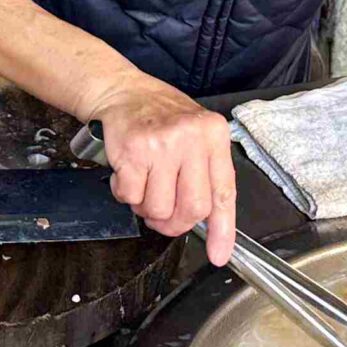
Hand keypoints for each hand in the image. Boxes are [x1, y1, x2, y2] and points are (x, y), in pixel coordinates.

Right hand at [84, 75, 236, 263]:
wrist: (123, 91)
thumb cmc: (161, 117)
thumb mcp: (197, 135)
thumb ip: (207, 174)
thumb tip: (211, 228)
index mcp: (214, 135)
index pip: (224, 192)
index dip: (222, 230)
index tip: (218, 255)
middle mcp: (192, 138)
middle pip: (191, 209)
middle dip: (174, 222)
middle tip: (163, 214)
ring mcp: (162, 145)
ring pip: (158, 209)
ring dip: (146, 207)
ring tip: (144, 184)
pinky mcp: (133, 151)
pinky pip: (131, 197)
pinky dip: (125, 194)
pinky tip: (128, 174)